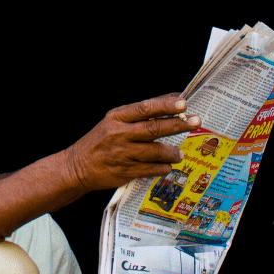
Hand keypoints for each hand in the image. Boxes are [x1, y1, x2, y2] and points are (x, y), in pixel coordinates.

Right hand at [64, 96, 200, 190]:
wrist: (78, 166)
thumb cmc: (101, 140)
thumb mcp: (114, 121)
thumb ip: (140, 113)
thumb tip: (171, 101)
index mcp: (117, 117)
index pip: (145, 108)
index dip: (165, 105)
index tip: (183, 104)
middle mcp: (119, 134)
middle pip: (154, 128)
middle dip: (177, 125)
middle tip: (196, 122)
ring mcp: (122, 154)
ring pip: (154, 151)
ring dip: (172, 152)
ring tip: (181, 153)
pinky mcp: (124, 172)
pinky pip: (149, 169)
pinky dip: (162, 167)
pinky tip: (168, 166)